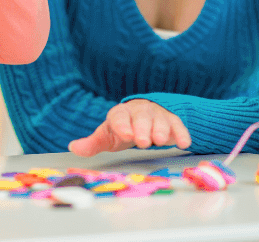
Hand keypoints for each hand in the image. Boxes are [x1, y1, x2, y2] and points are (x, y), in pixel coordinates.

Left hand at [67, 99, 191, 156]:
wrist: (143, 114)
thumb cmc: (123, 128)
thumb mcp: (107, 136)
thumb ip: (92, 143)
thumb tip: (73, 147)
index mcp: (120, 114)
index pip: (119, 116)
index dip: (122, 125)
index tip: (125, 134)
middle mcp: (139, 111)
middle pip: (142, 117)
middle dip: (142, 128)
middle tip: (143, 141)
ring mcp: (157, 115)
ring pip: (160, 120)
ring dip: (161, 129)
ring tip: (160, 141)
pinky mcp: (172, 120)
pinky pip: (178, 125)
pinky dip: (182, 133)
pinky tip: (184, 143)